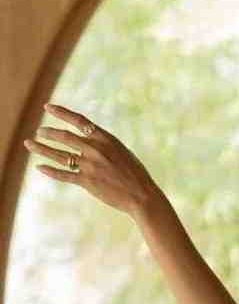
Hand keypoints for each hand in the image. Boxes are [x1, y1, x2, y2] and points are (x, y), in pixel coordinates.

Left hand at [22, 103, 162, 218]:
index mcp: (105, 138)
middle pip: (64, 137)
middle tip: (39, 132)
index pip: (78, 120)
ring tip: (31, 144)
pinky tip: (40, 167)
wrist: (142, 195)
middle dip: (48, 133)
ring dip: (42, 149)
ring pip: (60, 154)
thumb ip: (103, 144)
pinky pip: (64, 174)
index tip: (48, 107)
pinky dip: (50, 171)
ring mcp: (90, 165)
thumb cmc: (135, 174)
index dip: (61, 112)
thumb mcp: (121, 151)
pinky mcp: (87, 181)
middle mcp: (95, 149)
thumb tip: (87, 139)